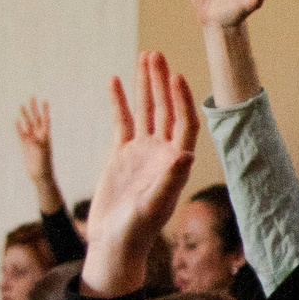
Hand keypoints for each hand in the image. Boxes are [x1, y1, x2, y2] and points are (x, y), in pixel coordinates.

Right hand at [14, 99, 55, 185]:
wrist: (40, 175)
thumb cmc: (44, 165)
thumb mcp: (42, 154)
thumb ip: (37, 144)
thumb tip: (32, 138)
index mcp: (46, 136)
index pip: (45, 120)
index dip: (45, 111)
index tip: (45, 101)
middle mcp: (39, 136)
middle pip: (36, 119)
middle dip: (34, 108)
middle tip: (32, 97)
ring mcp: (32, 140)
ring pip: (27, 125)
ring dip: (25, 115)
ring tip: (21, 105)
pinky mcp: (25, 145)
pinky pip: (21, 134)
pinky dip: (19, 127)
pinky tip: (17, 121)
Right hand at [78, 52, 199, 296]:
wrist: (113, 244)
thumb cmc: (135, 231)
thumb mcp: (153, 206)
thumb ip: (169, 180)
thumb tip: (186, 155)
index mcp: (176, 164)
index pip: (184, 123)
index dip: (181, 99)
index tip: (175, 76)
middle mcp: (162, 154)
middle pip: (166, 110)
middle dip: (161, 82)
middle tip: (155, 55)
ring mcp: (142, 152)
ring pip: (146, 111)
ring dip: (145, 85)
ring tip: (144, 56)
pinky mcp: (121, 155)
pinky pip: (122, 122)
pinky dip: (119, 102)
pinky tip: (115, 80)